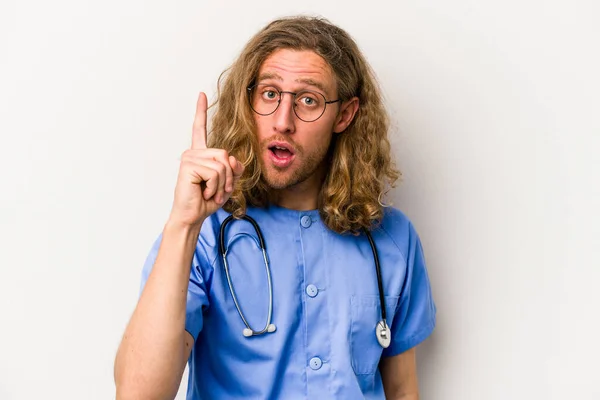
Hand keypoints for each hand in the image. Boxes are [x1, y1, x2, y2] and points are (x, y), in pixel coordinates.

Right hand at [169, 92, 244, 226]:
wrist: (193, 216)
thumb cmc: (207, 200)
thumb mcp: (227, 183)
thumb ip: (234, 168)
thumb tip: (232, 159)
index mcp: (201, 154)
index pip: (200, 129)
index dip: (200, 111)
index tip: (200, 94)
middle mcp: (193, 152)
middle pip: (225, 154)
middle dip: (228, 176)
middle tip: (218, 190)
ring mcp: (190, 157)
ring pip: (222, 164)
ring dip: (222, 184)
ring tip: (210, 192)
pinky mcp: (188, 166)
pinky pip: (215, 172)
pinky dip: (215, 186)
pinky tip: (203, 192)